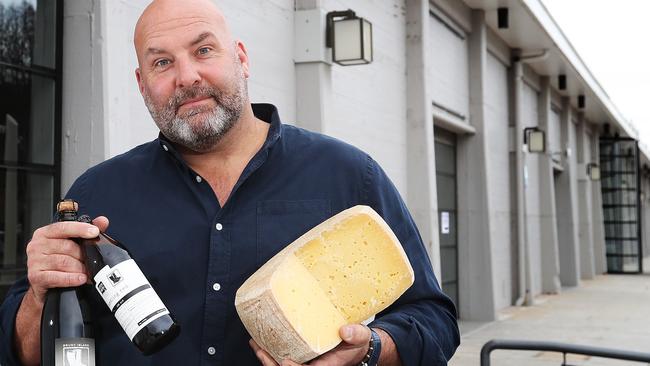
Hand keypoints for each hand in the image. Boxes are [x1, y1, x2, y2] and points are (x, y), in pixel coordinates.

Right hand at [25, 216, 108, 303]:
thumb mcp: (70, 242)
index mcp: (45, 233)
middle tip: (93, 260)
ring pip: (63, 262)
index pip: (63, 227)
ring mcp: (34, 261)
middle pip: (66, 246)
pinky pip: (57, 277)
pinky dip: (71, 278)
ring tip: (88, 271)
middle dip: (83, 254)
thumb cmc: (58, 259)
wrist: (44, 283)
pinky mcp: (35, 277)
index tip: (94, 231)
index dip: (80, 229)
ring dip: (79, 267)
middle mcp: (36, 245)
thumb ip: (85, 231)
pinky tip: (81, 279)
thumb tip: (102, 221)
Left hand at [250, 324, 370, 365]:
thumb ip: (356, 335)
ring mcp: (305, 362)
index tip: (284, 360)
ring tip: (255, 343)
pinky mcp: (302, 355)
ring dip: (267, 357)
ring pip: (281, 365)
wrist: (356, 343)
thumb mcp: (361, 337)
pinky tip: (263, 341)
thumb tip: (345, 331)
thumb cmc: (358, 343)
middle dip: (270, 363)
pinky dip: (271, 351)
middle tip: (259, 349)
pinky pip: (283, 357)